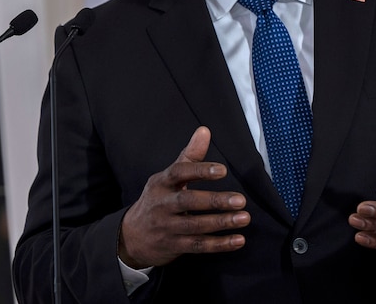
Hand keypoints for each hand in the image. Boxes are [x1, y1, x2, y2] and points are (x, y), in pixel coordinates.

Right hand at [118, 126, 249, 268]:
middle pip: (188, 202)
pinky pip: (197, 245)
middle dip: (215, 201)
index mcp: (161, 183)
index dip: (200, 171)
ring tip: (244, 218)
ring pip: (195, 226)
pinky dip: (219, 245)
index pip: (179, 173)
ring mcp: (166, 227)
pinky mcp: (173, 246)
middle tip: (240, 200)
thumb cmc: (158, 199)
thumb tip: (205, 130)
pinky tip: (238, 240)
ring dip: (221, 223)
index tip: (223, 170)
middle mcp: (162, 205)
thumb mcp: (168, 176)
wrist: (131, 236)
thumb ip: (189, 155)